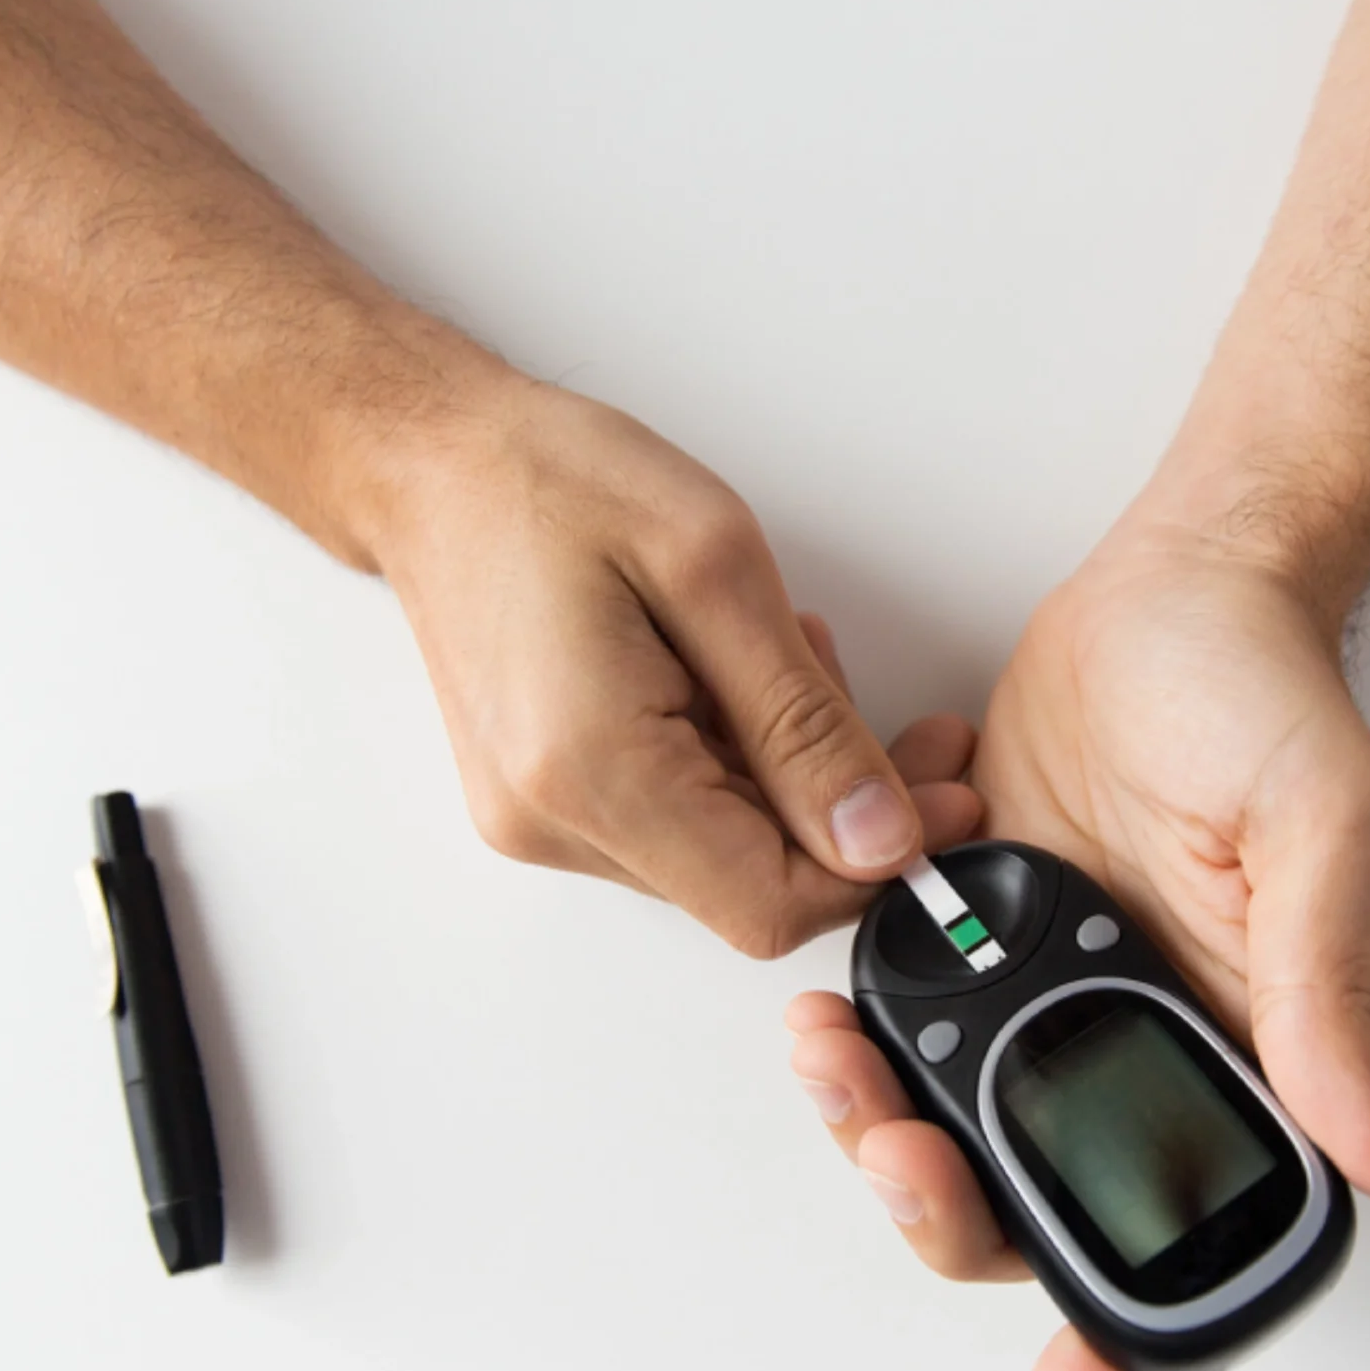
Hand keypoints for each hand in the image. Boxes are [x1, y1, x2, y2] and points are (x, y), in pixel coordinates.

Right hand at [372, 372, 981, 955]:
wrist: (432, 466)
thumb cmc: (554, 483)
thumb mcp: (715, 569)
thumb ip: (804, 722)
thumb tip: (882, 838)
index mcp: (591, 770)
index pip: (765, 904)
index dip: (870, 869)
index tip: (937, 801)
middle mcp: (551, 822)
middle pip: (748, 885)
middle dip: (844, 815)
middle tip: (913, 730)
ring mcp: (539, 822)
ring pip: (720, 855)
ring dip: (788, 780)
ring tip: (787, 660)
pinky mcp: (543, 805)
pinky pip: (676, 824)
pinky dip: (733, 767)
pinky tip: (731, 681)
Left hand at [786, 507, 1369, 1370]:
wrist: (1172, 581)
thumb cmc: (1262, 692)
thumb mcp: (1318, 831)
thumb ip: (1327, 994)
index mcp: (1238, 1042)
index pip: (1197, 1223)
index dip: (1138, 1328)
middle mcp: (1135, 1034)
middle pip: (1032, 1191)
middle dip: (942, 1199)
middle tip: (889, 1142)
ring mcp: (1044, 988)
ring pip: (944, 1113)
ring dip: (872, 1108)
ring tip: (827, 1049)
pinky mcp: (974, 925)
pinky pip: (898, 1005)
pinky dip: (857, 1001)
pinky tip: (849, 945)